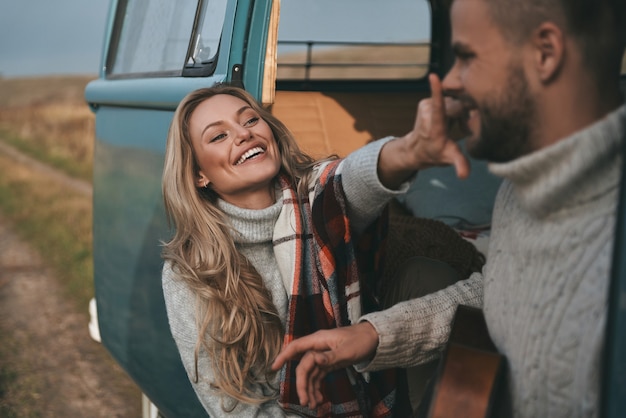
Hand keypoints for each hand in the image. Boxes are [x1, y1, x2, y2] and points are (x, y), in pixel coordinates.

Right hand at [271, 322, 378, 408]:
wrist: (374, 337)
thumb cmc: (361, 340)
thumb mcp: (347, 351)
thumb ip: (330, 357)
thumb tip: (314, 360)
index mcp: (319, 340)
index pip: (296, 347)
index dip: (283, 356)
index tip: (273, 367)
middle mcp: (317, 347)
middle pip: (303, 366)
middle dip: (302, 384)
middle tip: (304, 401)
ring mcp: (322, 355)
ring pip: (310, 374)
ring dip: (309, 389)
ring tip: (313, 405)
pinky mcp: (328, 362)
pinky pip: (318, 376)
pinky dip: (317, 387)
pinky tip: (319, 398)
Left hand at [377, 73, 469, 187]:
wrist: (416, 150)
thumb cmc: (434, 153)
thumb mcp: (448, 158)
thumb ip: (459, 164)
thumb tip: (464, 176)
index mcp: (434, 124)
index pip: (437, 106)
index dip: (437, 91)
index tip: (433, 77)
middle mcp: (428, 112)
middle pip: (455, 104)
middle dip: (463, 113)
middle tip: (462, 127)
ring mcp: (426, 104)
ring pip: (452, 101)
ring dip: (458, 111)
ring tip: (454, 125)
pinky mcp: (425, 100)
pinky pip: (446, 100)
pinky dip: (451, 108)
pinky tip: (449, 118)